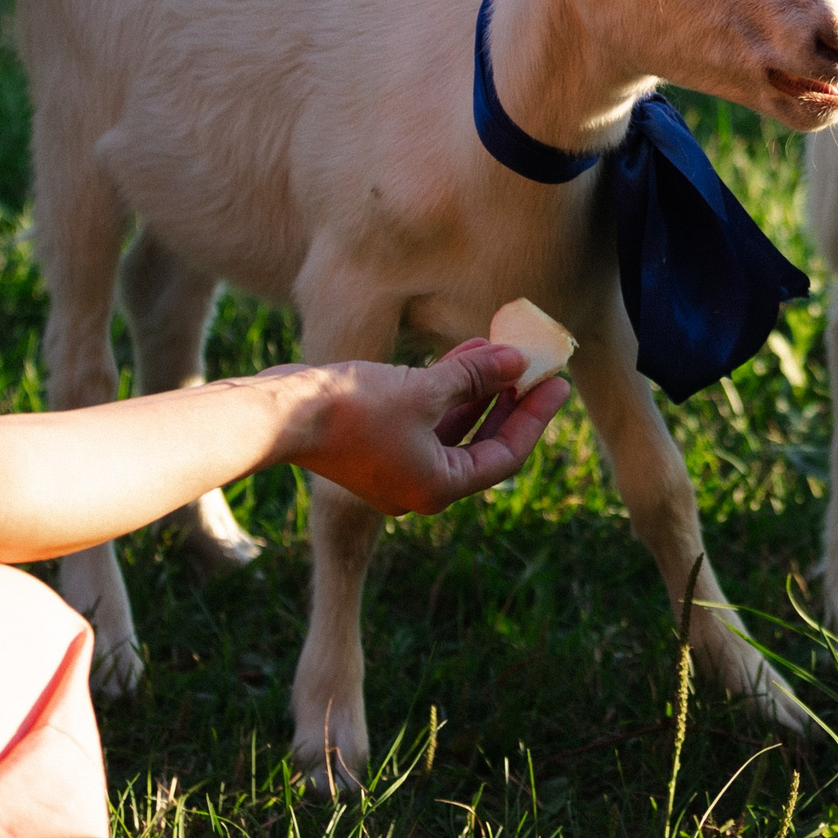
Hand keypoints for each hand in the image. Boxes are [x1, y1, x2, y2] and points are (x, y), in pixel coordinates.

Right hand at [285, 340, 566, 514]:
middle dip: (509, 403)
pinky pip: (424, 418)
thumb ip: (475, 374)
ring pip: (452, 427)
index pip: (503, 456)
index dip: (534, 418)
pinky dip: (445, 390)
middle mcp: (418, 486)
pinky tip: (462, 355)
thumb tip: (516, 359)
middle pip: (481, 444)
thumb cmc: (353, 408)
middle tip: (536, 369)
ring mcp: (394, 467)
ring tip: (500, 350)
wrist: (280, 412)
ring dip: (477, 390)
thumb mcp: (424, 388)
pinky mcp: (373, 444)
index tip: (557, 384)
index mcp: (437, 487)